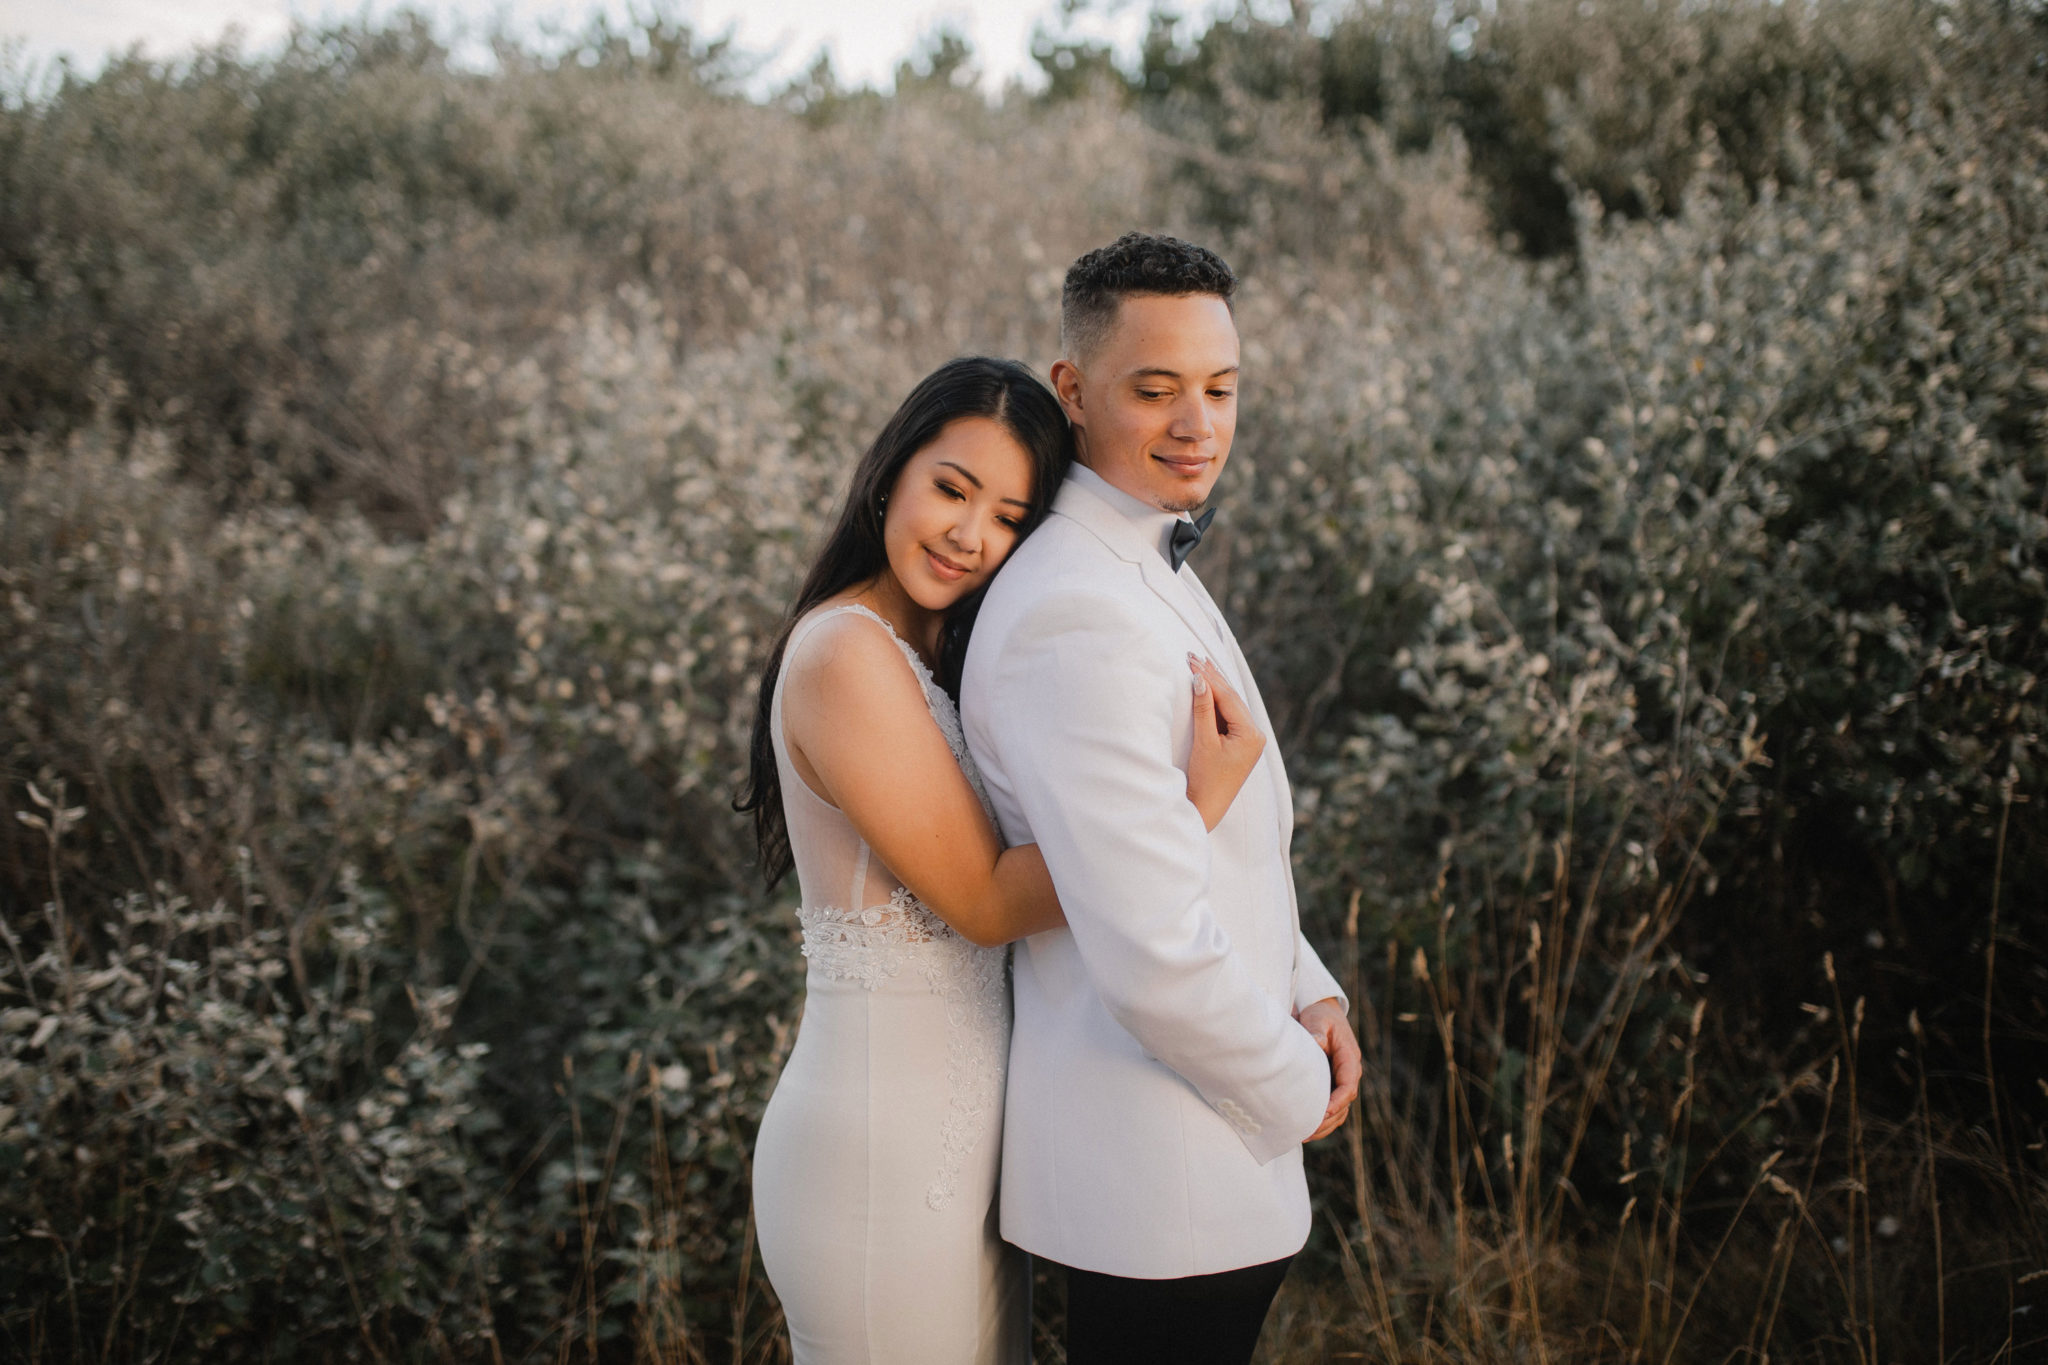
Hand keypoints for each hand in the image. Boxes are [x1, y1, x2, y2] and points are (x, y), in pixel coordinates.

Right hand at [1185, 654, 1265, 831]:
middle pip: (1231, 699)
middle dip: (1212, 678)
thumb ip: (1203, 710)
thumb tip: (1199, 679)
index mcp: (1251, 735)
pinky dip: (1215, 703)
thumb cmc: (1205, 780)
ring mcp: (1249, 740)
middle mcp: (1255, 735)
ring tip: (1200, 665)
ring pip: (1230, 706)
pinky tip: (1206, 688)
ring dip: (1214, 688)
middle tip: (1194, 656)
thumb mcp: (1204, 742)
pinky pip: (1228, 717)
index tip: (1192, 660)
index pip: (1228, 698)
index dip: (1209, 678)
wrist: (1206, 809)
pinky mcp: (1239, 745)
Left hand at [1296, 996, 1360, 1141]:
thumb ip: (1318, 1031)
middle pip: (1344, 1104)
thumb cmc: (1320, 1016)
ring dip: (1325, 1126)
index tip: (1324, 1112)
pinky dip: (1321, 1122)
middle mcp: (1348, 1073)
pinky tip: (1304, 1131)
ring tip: (1304, 1136)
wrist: (1322, 1012)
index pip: (1348, 1085)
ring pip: (1339, 1111)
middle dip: (1328, 1119)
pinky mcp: (1330, 1086)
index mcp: (1349, 1059)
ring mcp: (1340, 1081)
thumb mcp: (1318, 1019)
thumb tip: (1318, 1043)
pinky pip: (1330, 1109)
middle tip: (1307, 1131)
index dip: (1337, 1101)